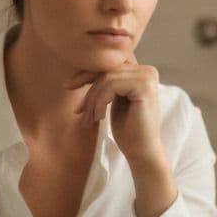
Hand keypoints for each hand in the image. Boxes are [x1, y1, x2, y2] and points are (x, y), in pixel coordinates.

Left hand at [67, 53, 165, 169]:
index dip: (86, 73)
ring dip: (92, 100)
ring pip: (106, 78)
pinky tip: (99, 118)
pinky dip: (99, 102)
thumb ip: (106, 83)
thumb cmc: (127, 130)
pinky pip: (110, 85)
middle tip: (78, 111)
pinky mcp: (144, 86)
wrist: (141, 152)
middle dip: (88, 89)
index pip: (108, 64)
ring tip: (89, 119)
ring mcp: (147, 77)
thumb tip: (80, 69)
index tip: (68, 86)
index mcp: (141, 72)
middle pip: (106, 69)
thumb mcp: (113, 100)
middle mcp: (147, 71)